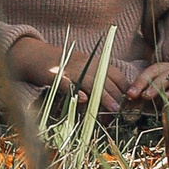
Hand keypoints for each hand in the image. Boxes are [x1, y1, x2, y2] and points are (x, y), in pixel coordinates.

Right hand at [7, 36, 135, 111]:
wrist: (38, 55)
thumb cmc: (65, 66)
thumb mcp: (85, 70)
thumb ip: (99, 83)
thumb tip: (114, 104)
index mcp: (96, 63)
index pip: (116, 76)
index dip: (125, 90)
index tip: (130, 105)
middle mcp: (87, 65)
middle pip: (106, 81)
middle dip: (117, 97)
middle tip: (123, 114)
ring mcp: (72, 69)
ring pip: (92, 83)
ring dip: (104, 96)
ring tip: (114, 109)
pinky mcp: (57, 75)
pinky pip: (68, 83)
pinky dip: (75, 91)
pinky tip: (83, 99)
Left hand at [121, 60, 168, 105]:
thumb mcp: (166, 100)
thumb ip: (152, 101)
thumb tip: (133, 106)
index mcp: (166, 71)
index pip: (150, 72)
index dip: (139, 82)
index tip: (129, 94)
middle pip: (158, 70)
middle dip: (144, 82)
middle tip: (136, 95)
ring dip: (157, 85)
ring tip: (147, 96)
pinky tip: (168, 97)